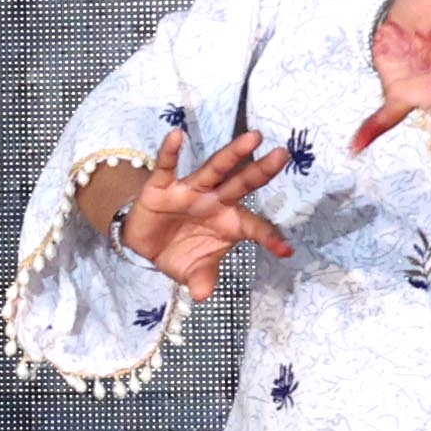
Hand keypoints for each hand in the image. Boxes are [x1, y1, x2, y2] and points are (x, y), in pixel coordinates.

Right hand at [117, 126, 296, 295]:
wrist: (145, 246)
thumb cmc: (180, 254)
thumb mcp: (194, 272)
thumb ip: (203, 280)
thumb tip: (203, 295)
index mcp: (229, 222)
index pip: (254, 227)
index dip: (270, 238)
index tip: (286, 251)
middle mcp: (214, 201)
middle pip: (241, 184)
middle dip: (261, 171)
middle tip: (283, 155)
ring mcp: (190, 191)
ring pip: (214, 169)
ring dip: (232, 154)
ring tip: (253, 137)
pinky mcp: (161, 187)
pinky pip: (166, 167)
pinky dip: (170, 152)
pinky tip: (177, 135)